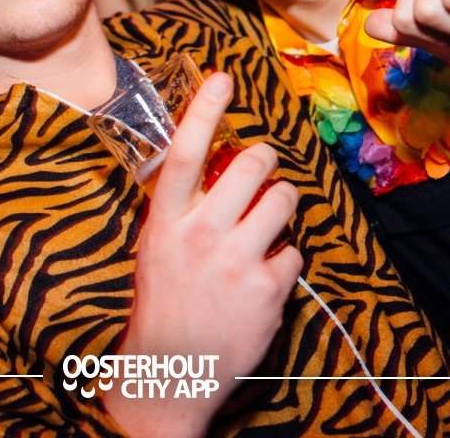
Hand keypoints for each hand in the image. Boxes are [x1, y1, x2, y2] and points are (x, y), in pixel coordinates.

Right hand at [104, 73, 302, 437]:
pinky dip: (283, 261)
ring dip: (281, 204)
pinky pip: (293, 251)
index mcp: (165, 221)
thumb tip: (212, 161)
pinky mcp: (267, 290)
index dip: (205, 110)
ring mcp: (235, 262)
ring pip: (283, 199)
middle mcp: (200, 235)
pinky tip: (263, 278)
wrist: (172, 372)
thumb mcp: (156, 247)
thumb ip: (181, 207)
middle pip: (251, 165)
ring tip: (265, 224)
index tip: (223, 77)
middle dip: (265, 160)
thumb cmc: (163, 302)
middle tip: (262, 170)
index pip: (185, 153)